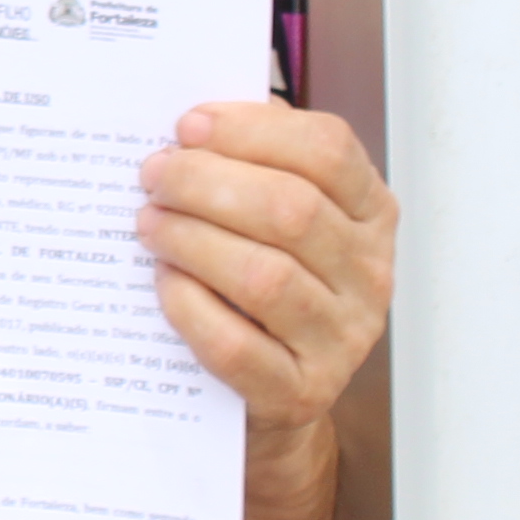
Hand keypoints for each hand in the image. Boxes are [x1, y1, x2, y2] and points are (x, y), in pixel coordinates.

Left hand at [137, 98, 395, 456]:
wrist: (273, 393)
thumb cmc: (265, 287)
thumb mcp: (278, 217)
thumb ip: (254, 165)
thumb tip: (196, 125)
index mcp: (370, 213)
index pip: (329, 150)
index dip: (253, 130)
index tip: (189, 126)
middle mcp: (369, 274)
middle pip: (291, 209)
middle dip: (206, 183)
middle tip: (154, 177)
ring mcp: (342, 338)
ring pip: (266, 276)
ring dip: (193, 240)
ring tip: (149, 225)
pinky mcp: (300, 392)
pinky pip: (237, 345)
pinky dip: (191, 307)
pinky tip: (166, 282)